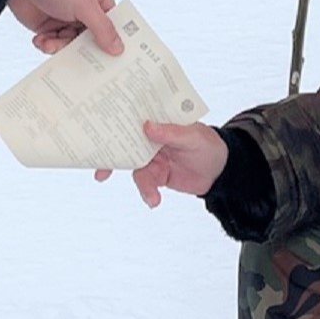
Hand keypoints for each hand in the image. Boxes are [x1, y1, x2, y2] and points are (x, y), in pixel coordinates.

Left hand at [9, 0, 120, 54]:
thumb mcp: (85, 5)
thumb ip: (102, 28)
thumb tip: (118, 48)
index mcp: (99, 1)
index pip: (114, 26)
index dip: (114, 42)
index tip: (113, 59)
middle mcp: (85, 13)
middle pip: (92, 41)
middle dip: (83, 50)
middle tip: (77, 57)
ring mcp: (68, 21)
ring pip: (71, 46)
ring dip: (59, 46)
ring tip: (50, 41)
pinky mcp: (51, 29)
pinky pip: (54, 45)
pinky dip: (47, 45)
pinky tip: (41, 39)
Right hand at [97, 121, 229, 207]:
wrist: (219, 171)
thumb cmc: (208, 145)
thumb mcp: (193, 136)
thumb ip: (171, 132)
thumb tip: (147, 126)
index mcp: (159, 121)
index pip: (134, 118)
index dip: (117, 122)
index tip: (101, 128)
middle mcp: (151, 138)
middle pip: (126, 144)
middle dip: (111, 157)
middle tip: (100, 171)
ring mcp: (151, 157)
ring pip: (135, 168)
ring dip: (140, 183)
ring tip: (151, 196)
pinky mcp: (156, 175)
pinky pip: (145, 183)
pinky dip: (147, 193)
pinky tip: (154, 200)